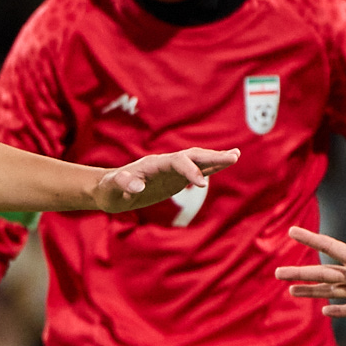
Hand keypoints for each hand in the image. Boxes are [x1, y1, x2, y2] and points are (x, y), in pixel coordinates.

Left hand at [91, 147, 236, 212]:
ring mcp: (171, 169)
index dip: (189, 171)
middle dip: (212, 157)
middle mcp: (165, 163)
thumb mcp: (112, 189)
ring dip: (216, 158)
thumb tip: (136, 186)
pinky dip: (211, 167)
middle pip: (192, 156)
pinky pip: (196, 170)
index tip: (201, 185)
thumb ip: (123, 184)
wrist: (109, 189)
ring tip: (236, 155)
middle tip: (234, 156)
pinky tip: (225, 163)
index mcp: (152, 164)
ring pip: (197, 160)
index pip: (176, 162)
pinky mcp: (174, 178)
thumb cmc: (109, 190)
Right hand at [279, 198, 345, 317]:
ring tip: (291, 292)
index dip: (310, 239)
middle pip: (321, 274)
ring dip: (311, 292)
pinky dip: (338, 311)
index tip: (291, 232)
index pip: (328, 247)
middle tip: (277, 273)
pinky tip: (325, 311)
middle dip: (299, 274)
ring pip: (330, 291)